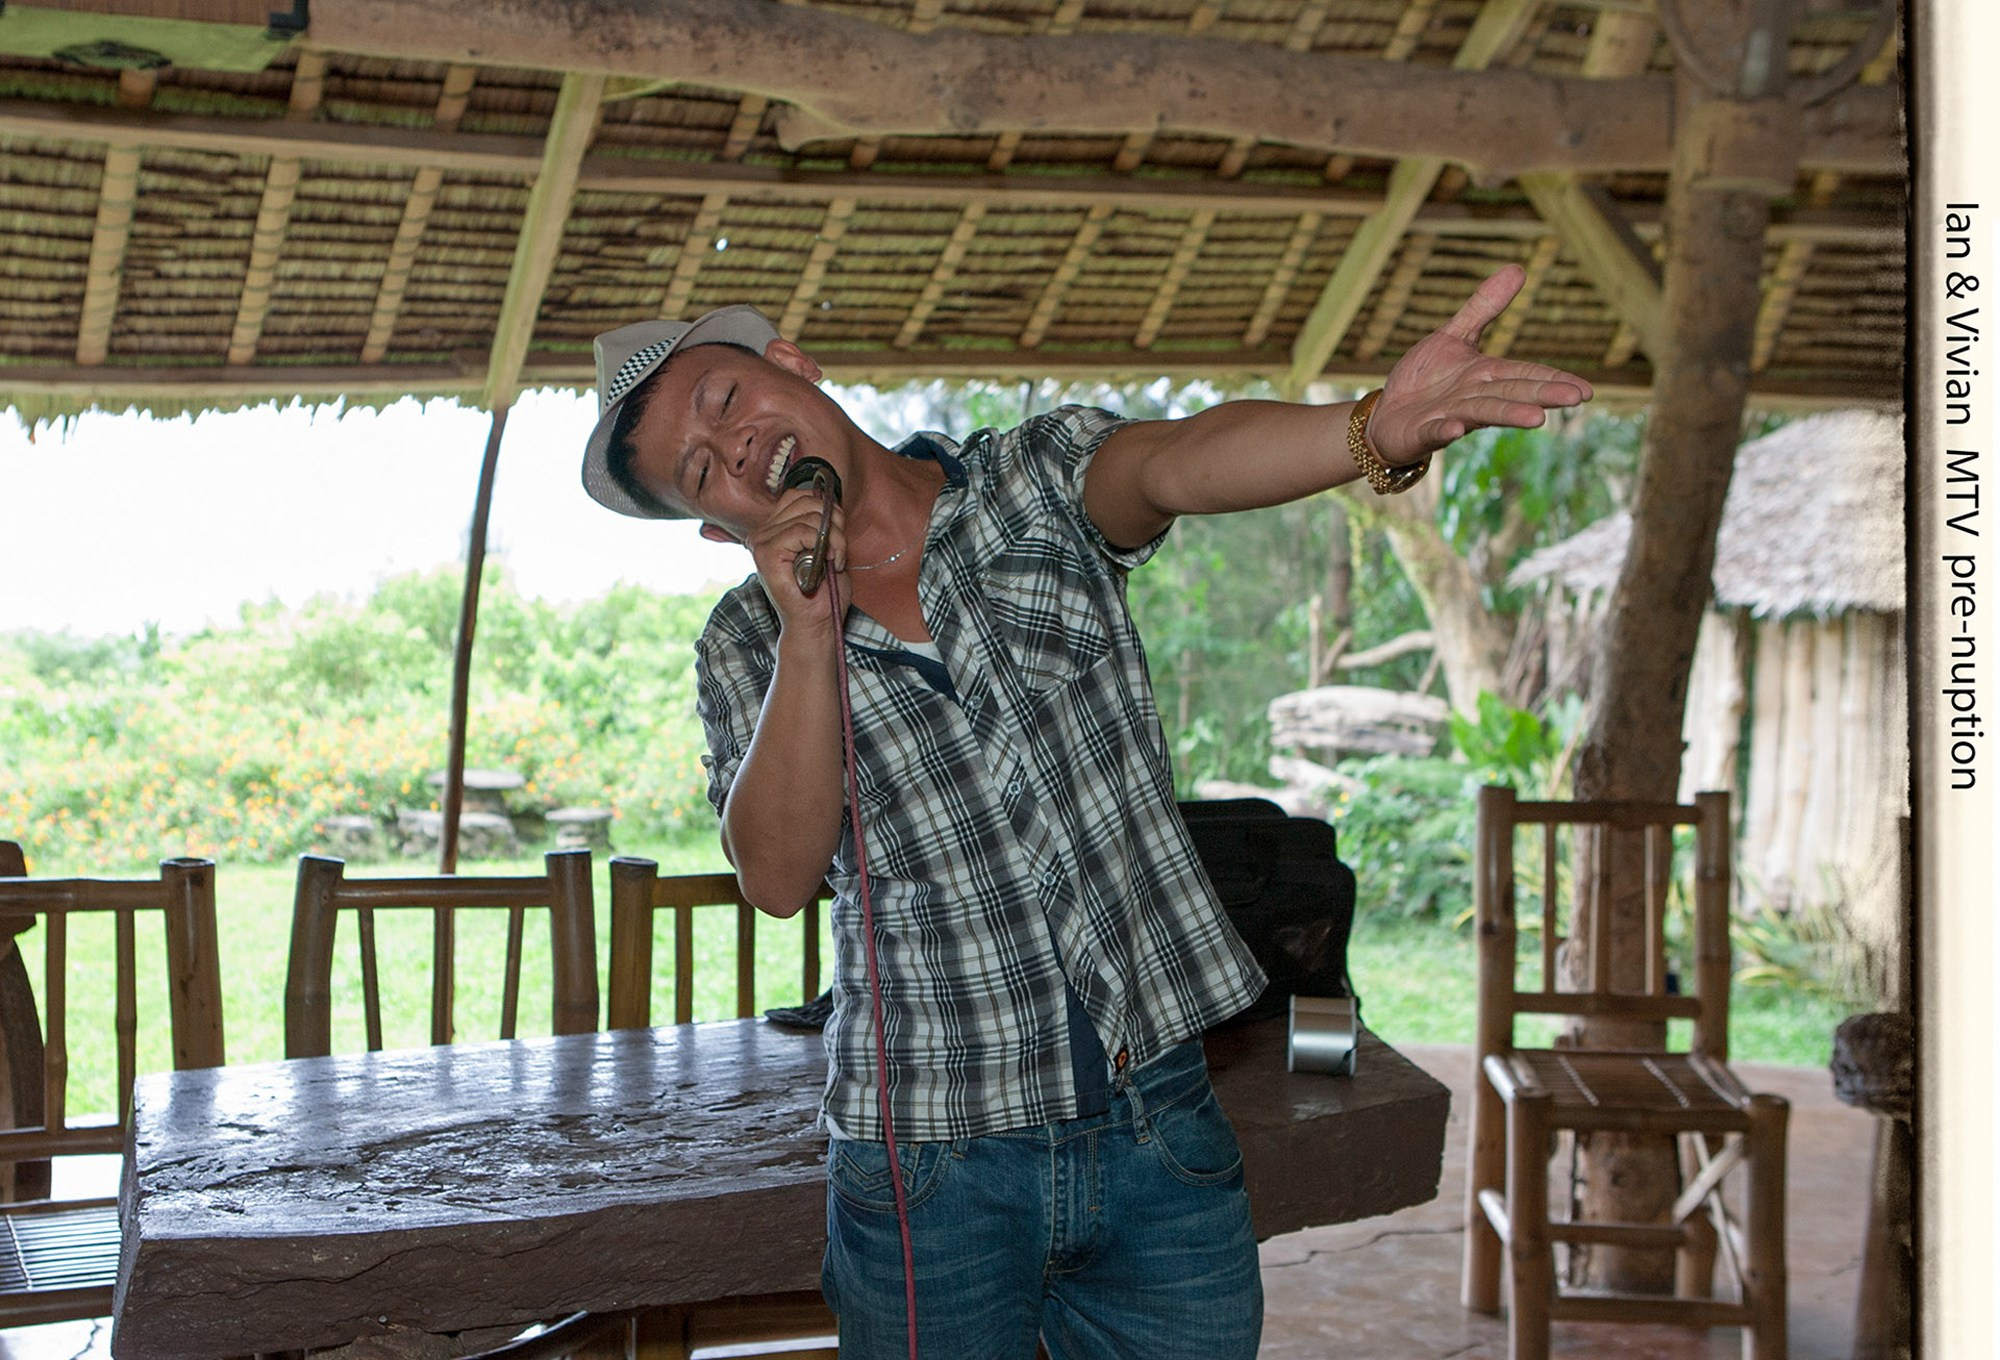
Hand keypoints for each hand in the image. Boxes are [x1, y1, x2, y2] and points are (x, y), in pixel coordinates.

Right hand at [744, 485, 847, 635]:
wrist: (816, 624)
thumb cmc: (822, 592)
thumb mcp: (826, 547)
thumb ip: (823, 522)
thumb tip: (829, 500)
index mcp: (773, 529)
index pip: (799, 496)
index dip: (826, 509)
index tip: (837, 535)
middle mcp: (762, 533)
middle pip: (805, 501)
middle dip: (834, 522)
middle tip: (839, 549)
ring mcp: (761, 542)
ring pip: (808, 516)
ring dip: (834, 537)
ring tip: (835, 559)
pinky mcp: (766, 554)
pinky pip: (801, 531)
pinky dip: (826, 545)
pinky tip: (830, 564)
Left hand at [1367, 265, 1594, 465]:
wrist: (1386, 415)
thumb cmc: (1424, 380)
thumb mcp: (1453, 336)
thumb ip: (1484, 307)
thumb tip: (1519, 268)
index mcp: (1485, 376)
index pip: (1526, 375)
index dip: (1554, 379)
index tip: (1586, 390)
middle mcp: (1473, 398)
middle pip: (1512, 393)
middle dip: (1542, 395)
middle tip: (1576, 398)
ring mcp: (1449, 416)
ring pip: (1482, 413)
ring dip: (1509, 415)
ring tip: (1537, 419)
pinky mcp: (1422, 432)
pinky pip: (1435, 432)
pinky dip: (1445, 430)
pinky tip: (1456, 429)